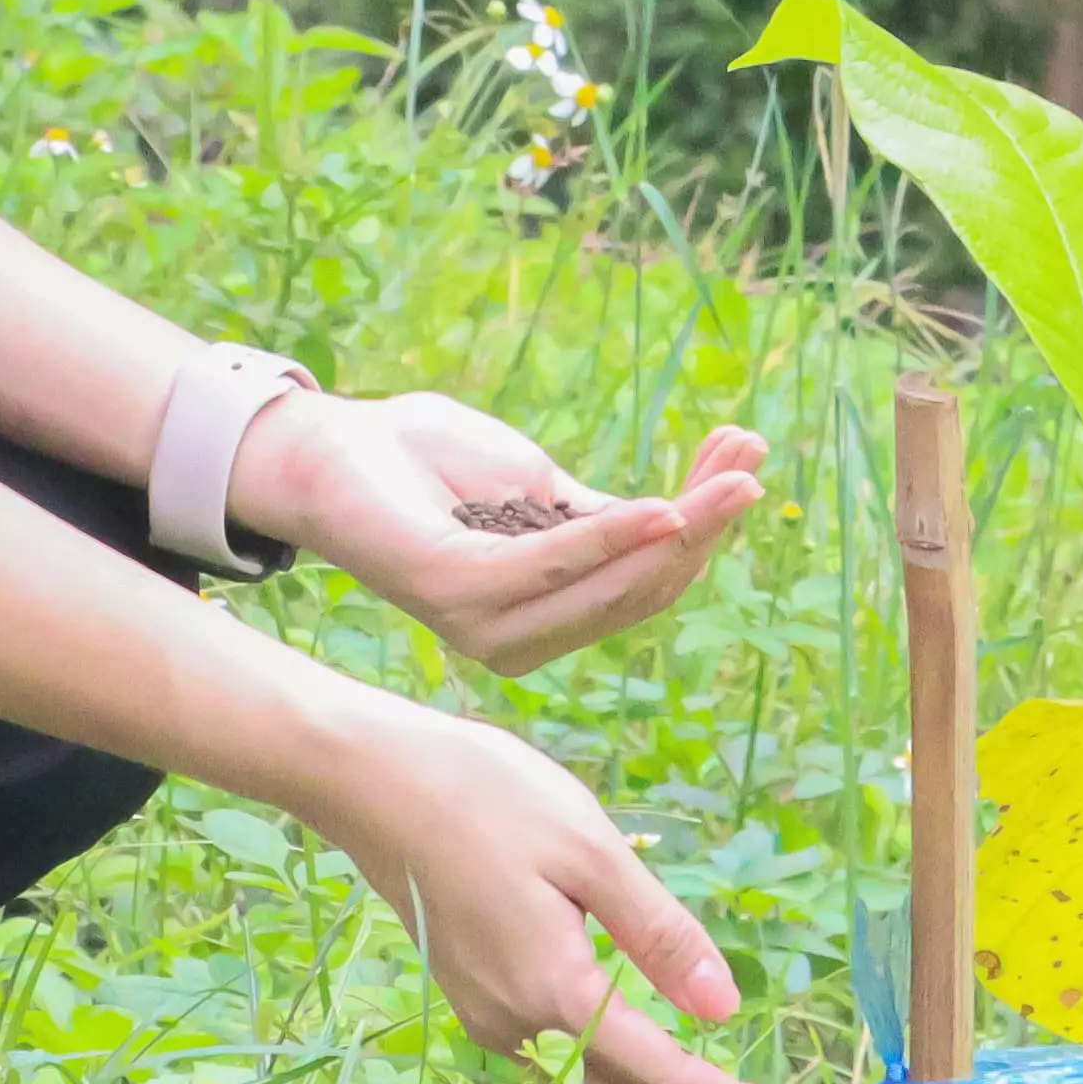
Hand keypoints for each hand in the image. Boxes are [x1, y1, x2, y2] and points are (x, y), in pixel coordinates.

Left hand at [238, 389, 767, 677]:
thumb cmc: (428, 463)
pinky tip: (663, 504)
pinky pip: (555, 565)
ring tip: (731, 468)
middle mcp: (520, 638)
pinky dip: (613, 536)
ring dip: (682, 527)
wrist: (327, 445)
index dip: (705, 528)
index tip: (747, 459)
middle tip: (754, 460)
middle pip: (642, 591)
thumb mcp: (535, 489)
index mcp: (542, 617)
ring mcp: (488, 622)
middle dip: (709, 526)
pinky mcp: (459, 591)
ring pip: (612, 586)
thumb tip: (681, 519)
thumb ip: (598, 519)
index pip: (644, 586)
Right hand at [302, 689, 808, 1083]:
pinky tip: (665, 1082)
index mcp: (551, 987)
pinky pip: (565, 1067)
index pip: (663, 1076)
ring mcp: (489, 1019)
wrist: (367, 780)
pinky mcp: (478, 999)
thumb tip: (725, 1012)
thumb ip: (660, 935)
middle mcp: (516, 1024)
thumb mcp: (588, 848)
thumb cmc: (483, 794)